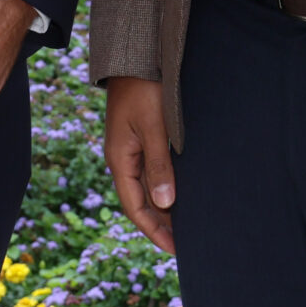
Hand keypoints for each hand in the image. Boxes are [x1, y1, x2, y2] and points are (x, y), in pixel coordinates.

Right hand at [103, 77, 177, 255]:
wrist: (134, 57)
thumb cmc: (144, 89)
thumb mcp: (154, 128)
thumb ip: (159, 165)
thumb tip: (164, 204)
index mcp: (120, 159)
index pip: (135, 207)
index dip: (154, 230)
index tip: (175, 249)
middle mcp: (122, 159)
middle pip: (140, 201)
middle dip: (160, 224)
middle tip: (186, 244)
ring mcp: (130, 149)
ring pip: (146, 187)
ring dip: (163, 207)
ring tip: (186, 225)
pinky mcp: (140, 138)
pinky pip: (150, 172)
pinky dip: (164, 188)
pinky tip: (179, 193)